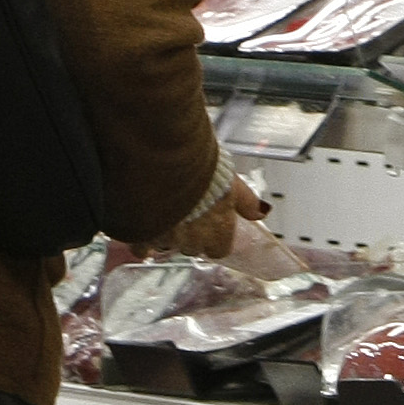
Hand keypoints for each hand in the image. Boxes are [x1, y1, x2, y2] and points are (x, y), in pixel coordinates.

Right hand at [118, 168, 270, 263]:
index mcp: (218, 228)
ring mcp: (166, 239)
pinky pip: (141, 248)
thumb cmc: (195, 163)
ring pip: (165, 246)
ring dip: (164, 234)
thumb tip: (263, 212)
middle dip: (187, 234)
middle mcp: (193, 239)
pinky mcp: (140, 235)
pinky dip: (141, 239)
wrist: (159, 154)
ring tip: (160, 209)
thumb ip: (246, 201)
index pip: (218, 250)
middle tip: (182, 211)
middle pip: (191, 248)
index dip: (211, 236)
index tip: (205, 222)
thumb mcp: (229, 178)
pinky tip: (142, 223)